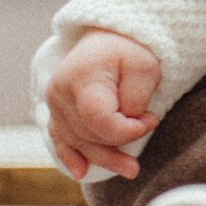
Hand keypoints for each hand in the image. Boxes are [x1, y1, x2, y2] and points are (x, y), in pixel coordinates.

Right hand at [45, 29, 161, 178]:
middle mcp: (60, 91)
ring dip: (103, 158)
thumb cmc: (130, 48)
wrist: (108, 34)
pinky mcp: (56, 110)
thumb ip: (136, 98)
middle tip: (147, 138)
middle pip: (87, 133)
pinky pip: (60, 139)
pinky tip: (81, 171)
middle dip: (119, 145)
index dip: (125, 129)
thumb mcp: (145, 66)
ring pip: (76, 141)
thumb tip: (129, 125)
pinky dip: (71, 156)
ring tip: (130, 169)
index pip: (97, 118)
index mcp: (82, 76)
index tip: (151, 121)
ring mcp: (54, 103)